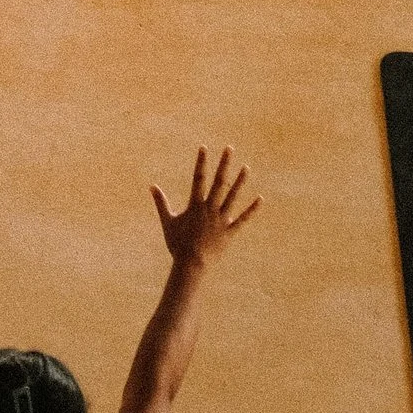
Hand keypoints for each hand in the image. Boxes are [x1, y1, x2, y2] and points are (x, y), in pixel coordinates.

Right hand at [152, 147, 259, 270]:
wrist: (191, 264)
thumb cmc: (177, 244)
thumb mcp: (167, 221)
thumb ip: (161, 202)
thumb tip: (151, 186)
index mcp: (195, 205)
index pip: (198, 178)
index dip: (201, 162)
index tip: (204, 148)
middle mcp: (209, 209)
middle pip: (218, 182)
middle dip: (224, 164)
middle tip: (230, 149)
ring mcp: (221, 220)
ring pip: (233, 197)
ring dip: (240, 182)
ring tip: (246, 167)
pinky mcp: (229, 232)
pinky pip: (243, 219)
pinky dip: (252, 210)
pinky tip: (260, 199)